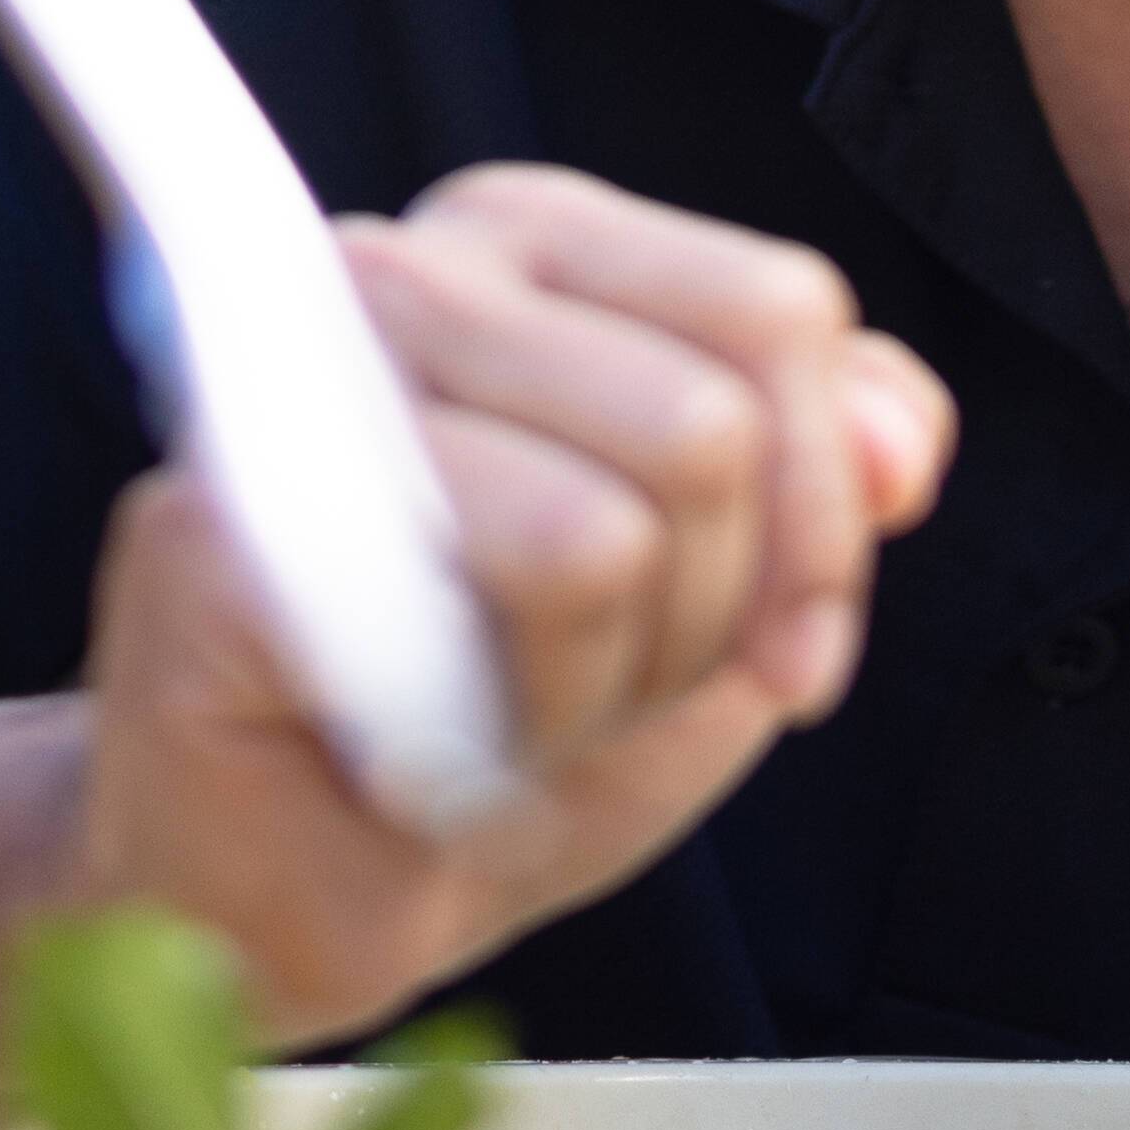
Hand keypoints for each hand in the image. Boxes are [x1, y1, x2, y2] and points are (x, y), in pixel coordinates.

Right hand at [63, 167, 958, 1045]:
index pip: (779, 309)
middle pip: (713, 425)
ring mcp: (296, 385)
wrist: (293, 886)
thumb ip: (828, 473)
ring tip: (504, 717)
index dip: (824, 514)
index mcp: (526, 242)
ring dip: (602, 691)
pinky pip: (495, 607)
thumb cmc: (494, 711)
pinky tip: (431, 752)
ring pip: (620, 525)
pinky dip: (513, 729)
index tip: (781, 643)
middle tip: (600, 695)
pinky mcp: (229, 523)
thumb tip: (900, 443)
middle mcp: (406, 268)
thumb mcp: (722, 589)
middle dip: (707, 626)